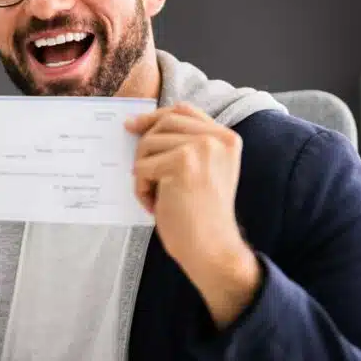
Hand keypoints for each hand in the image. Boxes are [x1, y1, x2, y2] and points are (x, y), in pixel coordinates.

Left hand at [126, 102, 260, 326]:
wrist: (213, 249)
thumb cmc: (201, 215)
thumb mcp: (202, 170)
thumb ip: (185, 144)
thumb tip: (138, 124)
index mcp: (226, 138)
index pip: (184, 111)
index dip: (155, 116)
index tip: (134, 125)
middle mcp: (218, 139)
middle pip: (163, 123)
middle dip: (145, 147)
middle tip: (145, 175)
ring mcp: (201, 149)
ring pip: (148, 144)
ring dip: (144, 172)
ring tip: (157, 196)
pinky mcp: (183, 163)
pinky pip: (142, 167)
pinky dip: (141, 188)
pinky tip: (155, 205)